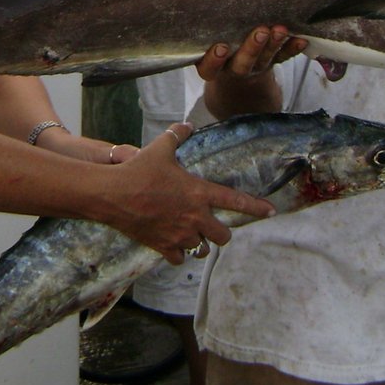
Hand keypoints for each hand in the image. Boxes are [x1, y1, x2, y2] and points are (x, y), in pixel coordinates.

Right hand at [101, 122, 273, 263]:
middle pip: (223, 236)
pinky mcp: (164, 246)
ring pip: (202, 248)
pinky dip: (179, 254)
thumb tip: (186, 125)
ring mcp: (180, 234)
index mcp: (199, 193)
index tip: (271, 211)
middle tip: (213, 226)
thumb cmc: (139, 170)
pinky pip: (180, 259)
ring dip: (200, 243)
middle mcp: (195, 217)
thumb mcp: (160, 149)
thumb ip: (177, 136)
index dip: (256, 207)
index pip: (236, 201)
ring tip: (192, 234)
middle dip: (221, 232)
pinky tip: (174, 245)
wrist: (113, 195)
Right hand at [197, 26, 306, 80]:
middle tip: (261, 32)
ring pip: (265, 59)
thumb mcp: (207, 35)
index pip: (209, 69)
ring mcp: (256, 66)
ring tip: (280, 29)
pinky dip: (292, 48)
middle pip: (242, 64)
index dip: (214, 61)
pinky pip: (283, 57)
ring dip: (274, 44)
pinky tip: (301, 40)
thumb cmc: (216, 37)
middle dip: (252, 48)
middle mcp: (234, 67)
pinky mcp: (272, 61)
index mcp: (213, 65)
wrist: (236, 60)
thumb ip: (206, 23)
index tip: (220, 47)